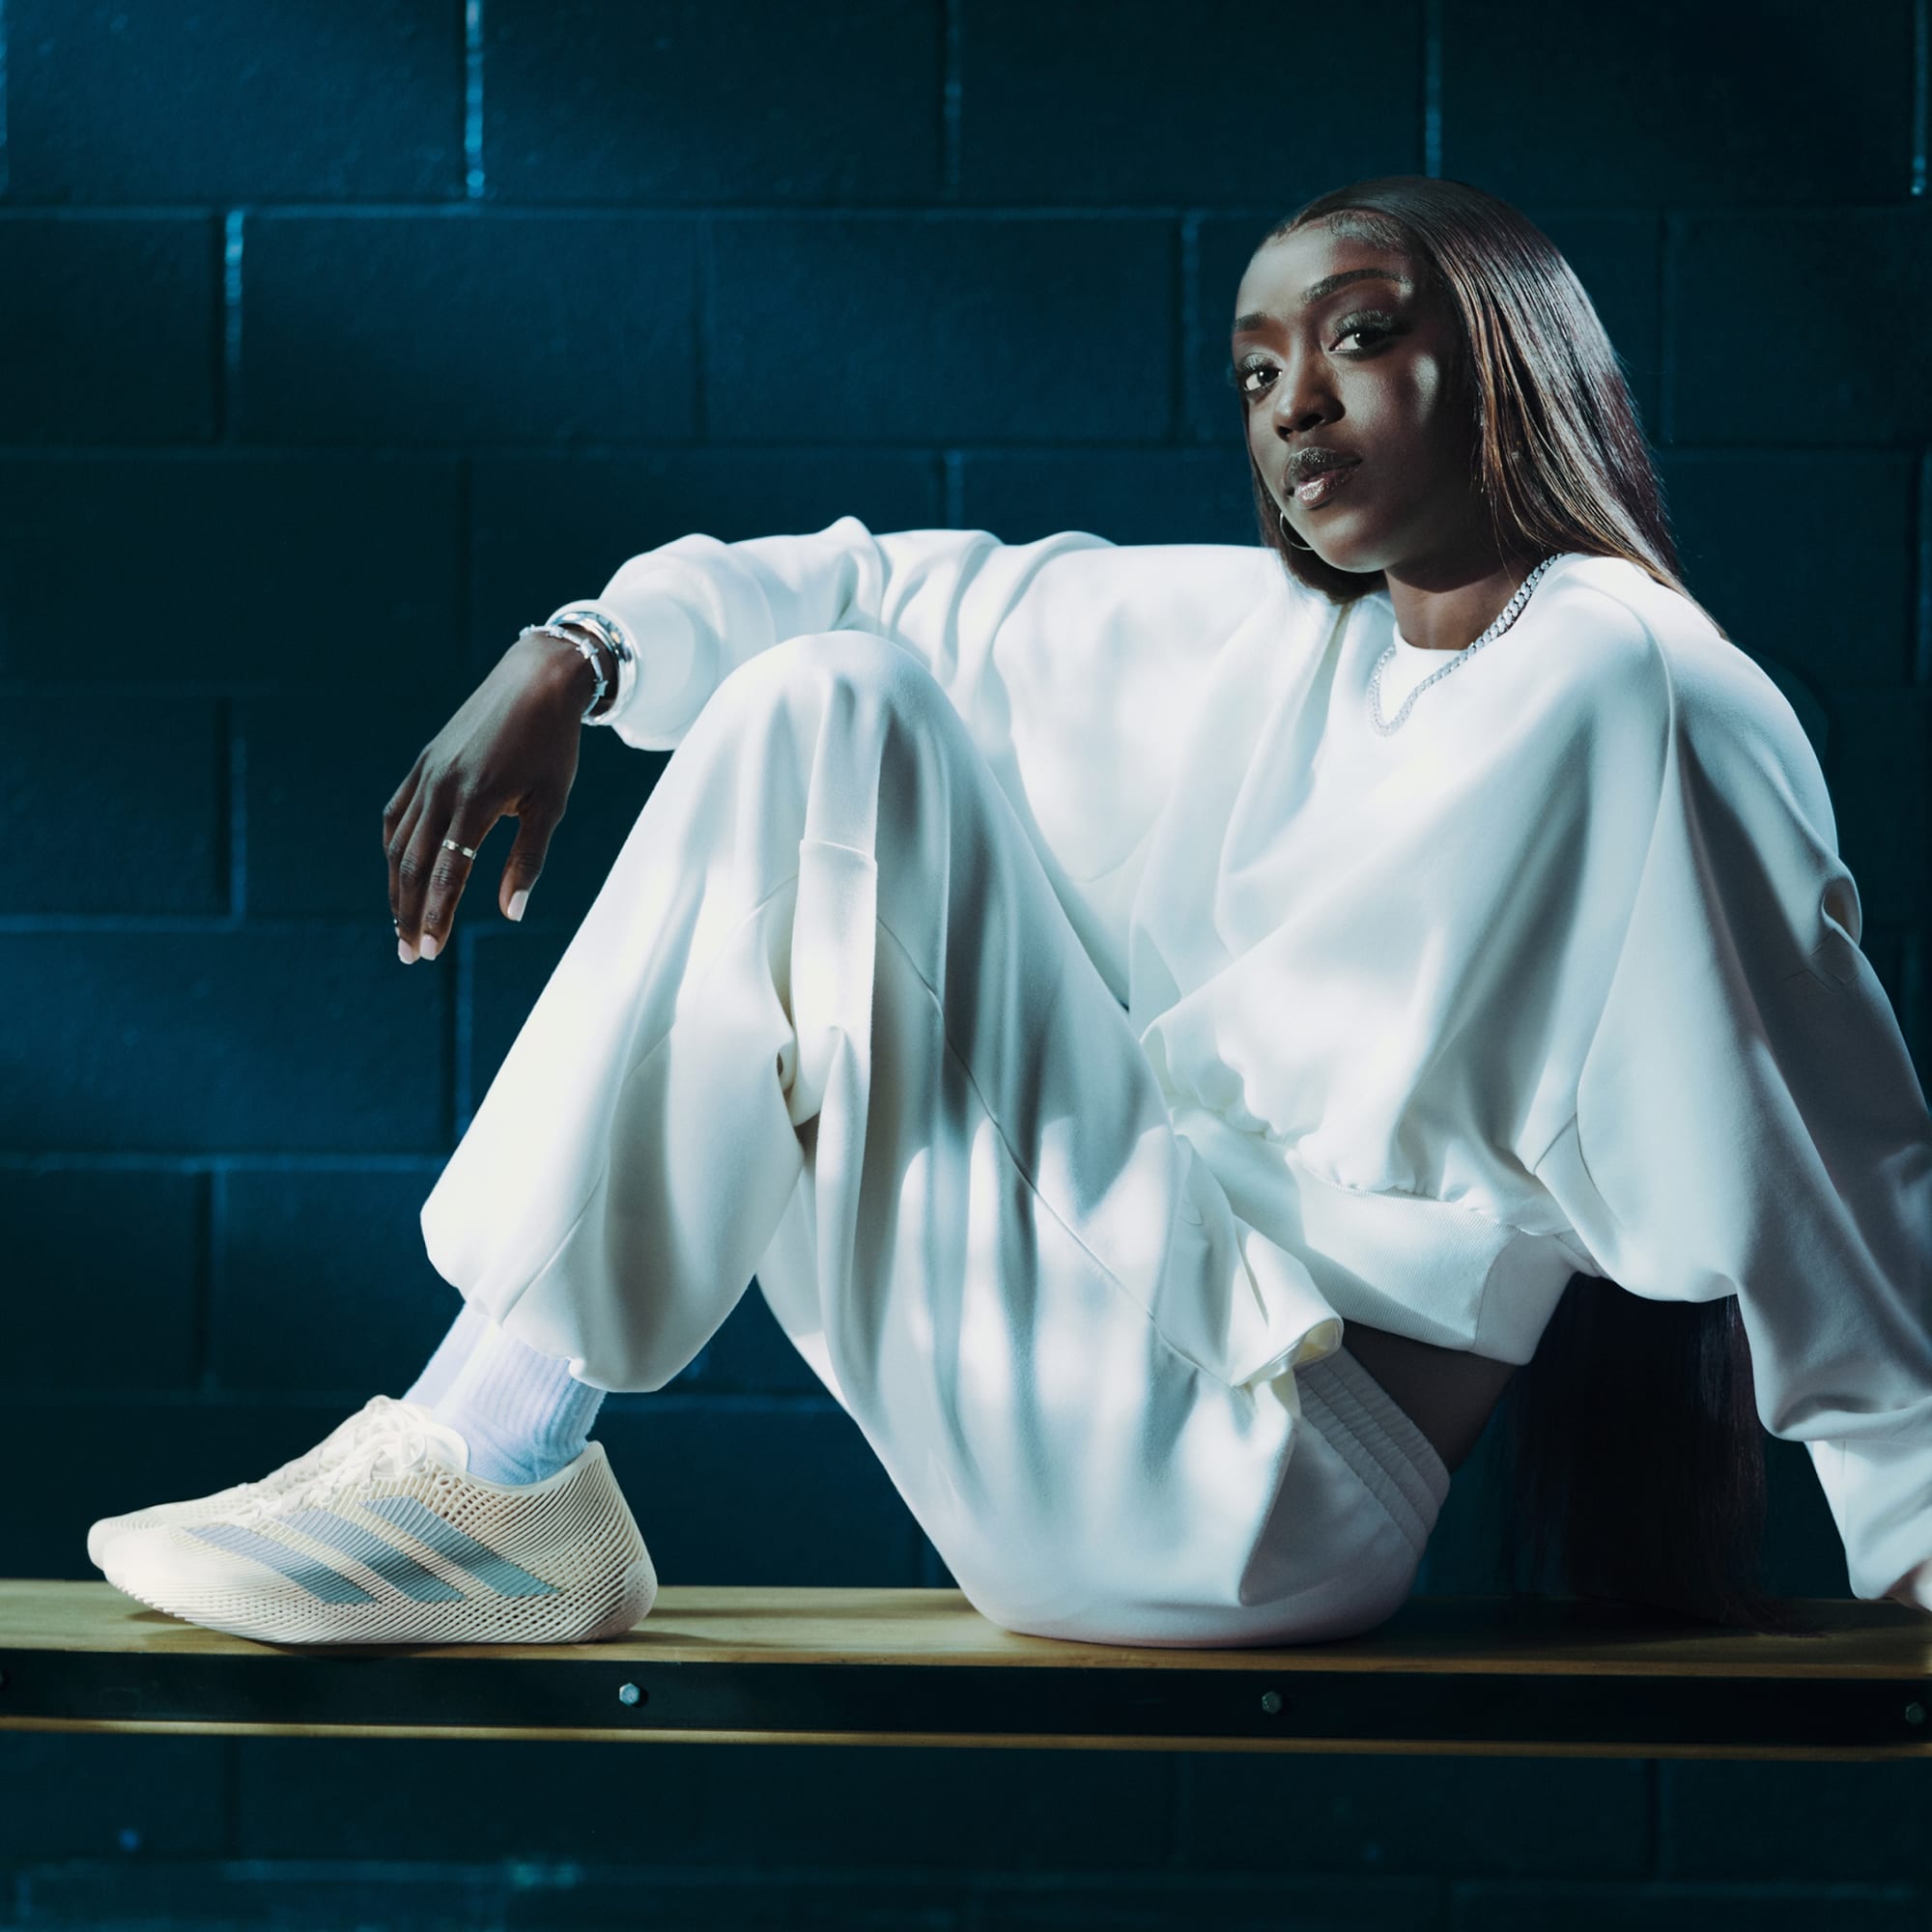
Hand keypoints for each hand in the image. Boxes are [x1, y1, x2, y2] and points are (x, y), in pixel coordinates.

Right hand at [382, 630, 598, 959]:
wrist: (535, 682)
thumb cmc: (553, 748)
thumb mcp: (551, 805)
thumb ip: (528, 860)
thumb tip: (511, 914)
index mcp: (477, 800)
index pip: (447, 873)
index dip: (436, 915)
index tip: (430, 951)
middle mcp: (442, 788)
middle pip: (412, 865)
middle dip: (408, 914)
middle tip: (410, 954)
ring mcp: (427, 775)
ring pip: (399, 843)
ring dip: (397, 888)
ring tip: (402, 925)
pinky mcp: (422, 765)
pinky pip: (397, 815)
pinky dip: (393, 849)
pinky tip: (398, 873)